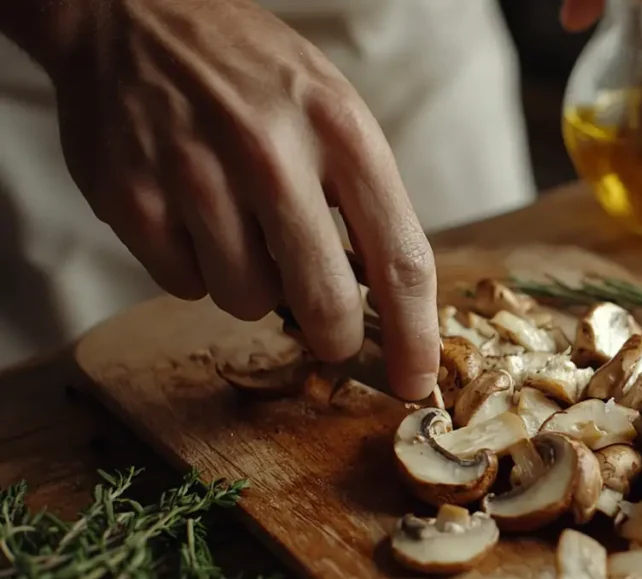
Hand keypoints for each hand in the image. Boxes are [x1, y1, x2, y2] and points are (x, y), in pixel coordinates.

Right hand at [49, 0, 438, 399]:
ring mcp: (194, 174)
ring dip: (254, 286)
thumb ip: (363, 203)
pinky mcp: (131, 197)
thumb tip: (384, 309)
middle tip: (327, 329)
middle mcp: (270, 151)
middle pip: (324, 302)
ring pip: (247, 301)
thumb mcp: (333, 113)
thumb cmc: (255, 79)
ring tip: (241, 225)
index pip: (399, 259)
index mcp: (342, 131)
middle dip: (332, 336)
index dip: (414, 337)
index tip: (415, 382)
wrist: (134, 15)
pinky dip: (196, 268)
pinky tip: (192, 215)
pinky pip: (185, 286)